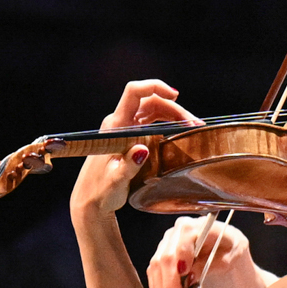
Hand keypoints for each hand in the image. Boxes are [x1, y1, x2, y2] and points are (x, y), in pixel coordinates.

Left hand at [69, 80, 200, 221]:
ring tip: (193, 128)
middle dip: (175, 109)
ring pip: (153, 111)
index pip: (134, 93)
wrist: (91, 200)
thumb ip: (128, 166)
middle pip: (150, 102)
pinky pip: (151, 121)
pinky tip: (180, 131)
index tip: (175, 96)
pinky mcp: (130, 137)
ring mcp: (125, 129)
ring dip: (174, 115)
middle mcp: (119, 123)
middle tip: (195, 125)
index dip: (154, 86)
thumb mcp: (115, 181)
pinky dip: (168, 123)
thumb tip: (142, 150)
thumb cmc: (101, 191)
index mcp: (115, 126)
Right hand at [146, 215, 250, 287]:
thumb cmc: (228, 248)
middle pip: (167, 256)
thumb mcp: (229, 256)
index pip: (184, 238)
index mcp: (198, 225)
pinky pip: (153, 271)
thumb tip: (191, 276)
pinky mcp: (161, 254)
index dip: (182, 256)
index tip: (185, 274)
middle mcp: (178, 231)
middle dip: (170, 283)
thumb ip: (212, 264)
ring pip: (156, 266)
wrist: (223, 245)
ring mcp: (167, 242)